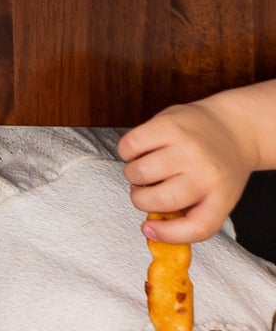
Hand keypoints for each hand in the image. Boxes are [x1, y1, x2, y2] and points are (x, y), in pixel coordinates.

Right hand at [122, 93, 273, 243]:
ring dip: (133, 175)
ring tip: (144, 168)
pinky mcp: (167, 125)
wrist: (233, 126)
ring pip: (138, 173)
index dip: (169, 234)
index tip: (149, 230)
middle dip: (141, 199)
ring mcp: (186, 147)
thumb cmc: (220, 165)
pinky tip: (140, 151)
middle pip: (160, 200)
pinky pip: (129, 146)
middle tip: (145, 191)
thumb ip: (190, 211)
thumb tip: (153, 226)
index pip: (197, 226)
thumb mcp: (218, 194)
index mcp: (222, 195)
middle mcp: (205, 172)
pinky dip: (127, 152)